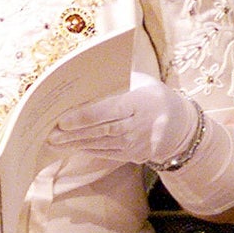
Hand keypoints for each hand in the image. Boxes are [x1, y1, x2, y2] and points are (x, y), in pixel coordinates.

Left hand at [46, 72, 199, 166]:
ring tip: (55, 143)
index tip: (63, 120)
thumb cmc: (155, 96)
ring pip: (102, 144)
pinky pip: (107, 153)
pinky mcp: (134, 155)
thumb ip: (119, 81)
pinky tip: (72, 147)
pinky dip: (88, 150)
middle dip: (74, 133)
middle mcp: (139, 125)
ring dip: (76, 144)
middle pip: (102, 130)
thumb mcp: (142, 82)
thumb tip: (87, 76)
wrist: (182, 126)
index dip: (84, 117)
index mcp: (139, 103)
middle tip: (51, 134)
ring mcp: (137, 143)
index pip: (107, 110)